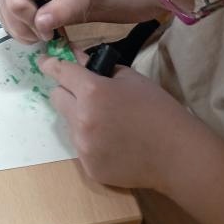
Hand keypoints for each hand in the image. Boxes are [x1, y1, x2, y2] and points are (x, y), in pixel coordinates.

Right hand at [0, 0, 90, 41]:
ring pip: (12, 21)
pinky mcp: (4, 15)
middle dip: (35, 18)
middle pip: (14, 3)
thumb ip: (62, 7)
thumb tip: (41, 22)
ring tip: (47, 26)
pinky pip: (12, 31)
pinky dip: (29, 36)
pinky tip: (38, 29)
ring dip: (33, 31)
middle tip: (51, 21)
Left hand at [40, 56, 193, 190]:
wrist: (178, 155)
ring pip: (68, 123)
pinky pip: (81, 147)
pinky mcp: (89, 167)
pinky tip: (114, 143)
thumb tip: (76, 56)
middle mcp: (81, 118)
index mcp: (91, 91)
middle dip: (67, 91)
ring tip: (109, 123)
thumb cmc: (158, 110)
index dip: (50, 64)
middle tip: (87, 95)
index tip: (44, 61)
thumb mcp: (129, 78)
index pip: (59, 71)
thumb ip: (98, 67)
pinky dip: (91, 142)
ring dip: (79, 118)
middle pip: (56, 97)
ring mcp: (83, 146)